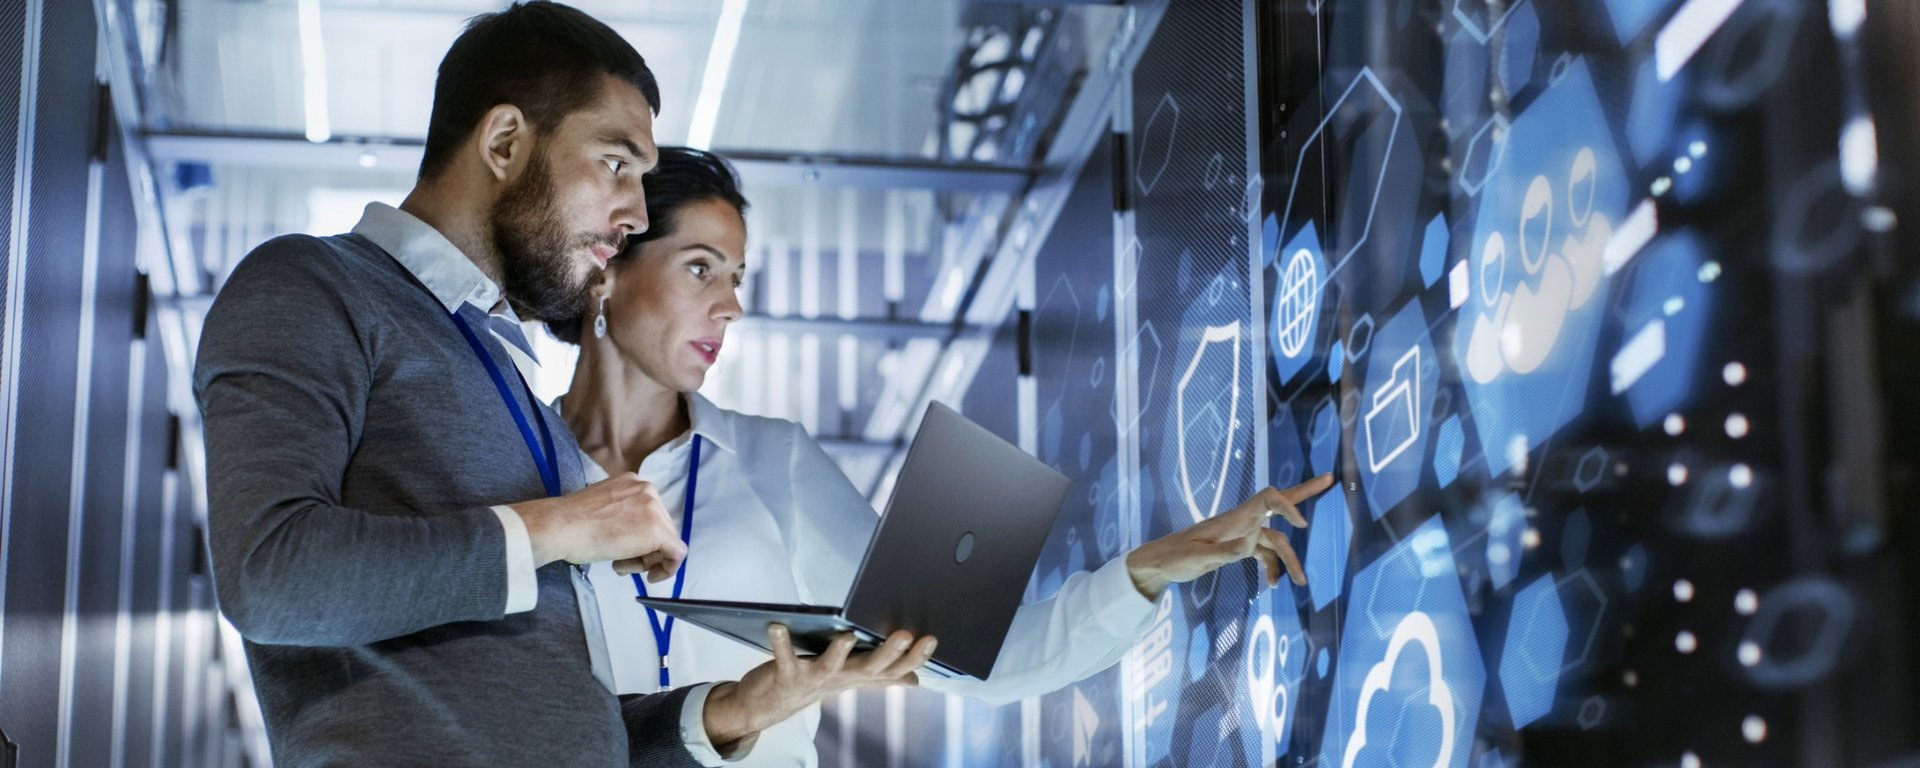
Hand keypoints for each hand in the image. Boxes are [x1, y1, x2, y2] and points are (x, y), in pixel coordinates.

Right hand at [509, 472, 684, 580]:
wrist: (561, 526)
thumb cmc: (570, 523)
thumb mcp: (602, 508)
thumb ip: (621, 515)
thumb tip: (631, 534)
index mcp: (633, 482)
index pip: (649, 514)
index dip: (640, 537)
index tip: (625, 550)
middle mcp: (648, 490)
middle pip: (661, 527)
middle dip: (644, 550)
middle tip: (621, 562)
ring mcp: (655, 509)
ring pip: (667, 541)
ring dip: (646, 559)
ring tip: (620, 564)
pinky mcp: (658, 531)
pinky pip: (677, 553)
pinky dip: (668, 569)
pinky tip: (651, 576)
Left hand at [702, 625, 937, 749]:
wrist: (769, 705)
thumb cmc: (813, 683)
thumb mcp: (851, 678)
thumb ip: (882, 676)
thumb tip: (915, 680)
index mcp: (858, 675)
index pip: (893, 669)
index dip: (913, 657)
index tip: (931, 639)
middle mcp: (840, 678)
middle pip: (870, 669)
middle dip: (888, 653)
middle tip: (905, 635)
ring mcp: (813, 678)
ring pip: (831, 666)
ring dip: (839, 652)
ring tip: (848, 635)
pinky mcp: (786, 675)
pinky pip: (784, 657)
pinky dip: (781, 642)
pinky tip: (777, 625)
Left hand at [1124, 473, 1335, 598]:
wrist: (1160, 562)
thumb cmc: (1175, 557)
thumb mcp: (1196, 558)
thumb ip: (1223, 553)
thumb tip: (1248, 547)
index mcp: (1234, 518)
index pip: (1268, 499)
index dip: (1287, 506)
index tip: (1301, 526)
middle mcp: (1242, 521)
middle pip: (1279, 502)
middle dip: (1305, 492)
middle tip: (1331, 478)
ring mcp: (1242, 533)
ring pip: (1276, 540)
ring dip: (1290, 559)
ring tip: (1301, 583)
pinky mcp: (1238, 547)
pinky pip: (1264, 553)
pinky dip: (1272, 567)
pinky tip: (1272, 585)